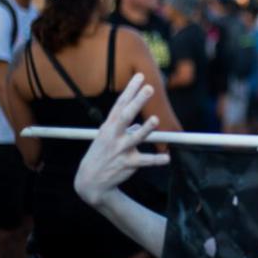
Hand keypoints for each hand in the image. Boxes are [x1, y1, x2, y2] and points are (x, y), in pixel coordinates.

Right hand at [74, 73, 169, 207]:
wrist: (90, 181)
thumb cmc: (102, 153)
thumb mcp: (108, 136)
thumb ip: (124, 127)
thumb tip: (140, 124)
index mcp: (109, 126)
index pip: (121, 104)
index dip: (130, 90)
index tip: (140, 76)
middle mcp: (114, 136)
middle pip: (126, 116)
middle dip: (137, 102)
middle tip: (149, 88)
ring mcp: (121, 150)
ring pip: (135, 138)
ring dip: (145, 129)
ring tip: (155, 120)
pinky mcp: (128, 164)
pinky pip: (145, 161)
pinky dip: (156, 160)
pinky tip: (167, 158)